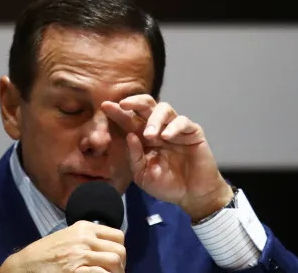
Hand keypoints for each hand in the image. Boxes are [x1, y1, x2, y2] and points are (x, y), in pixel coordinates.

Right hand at [0, 221, 125, 272]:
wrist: (25, 266)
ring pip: (115, 262)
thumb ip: (87, 239)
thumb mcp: (68, 237)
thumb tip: (107, 249)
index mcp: (84, 227)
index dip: (120, 251)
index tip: (115, 262)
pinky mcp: (75, 271)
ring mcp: (80, 255)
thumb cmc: (45, 254)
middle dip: (121, 266)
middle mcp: (84, 238)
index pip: (118, 236)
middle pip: (120, 251)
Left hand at [101, 96, 233, 221]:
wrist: (192, 196)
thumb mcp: (143, 175)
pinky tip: (166, 136)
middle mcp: (159, 128)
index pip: (130, 119)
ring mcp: (176, 129)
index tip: (105, 106)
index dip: (118, 112)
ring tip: (149, 135)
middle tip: (123, 104)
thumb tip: (130, 136)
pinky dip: (174, 127)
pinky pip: (183, 122)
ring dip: (154, 118)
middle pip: (147, 105)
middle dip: (134, 101)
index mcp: (144, 137)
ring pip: (164, 109)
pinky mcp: (193, 132)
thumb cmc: (167, 185)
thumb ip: (135, 157)